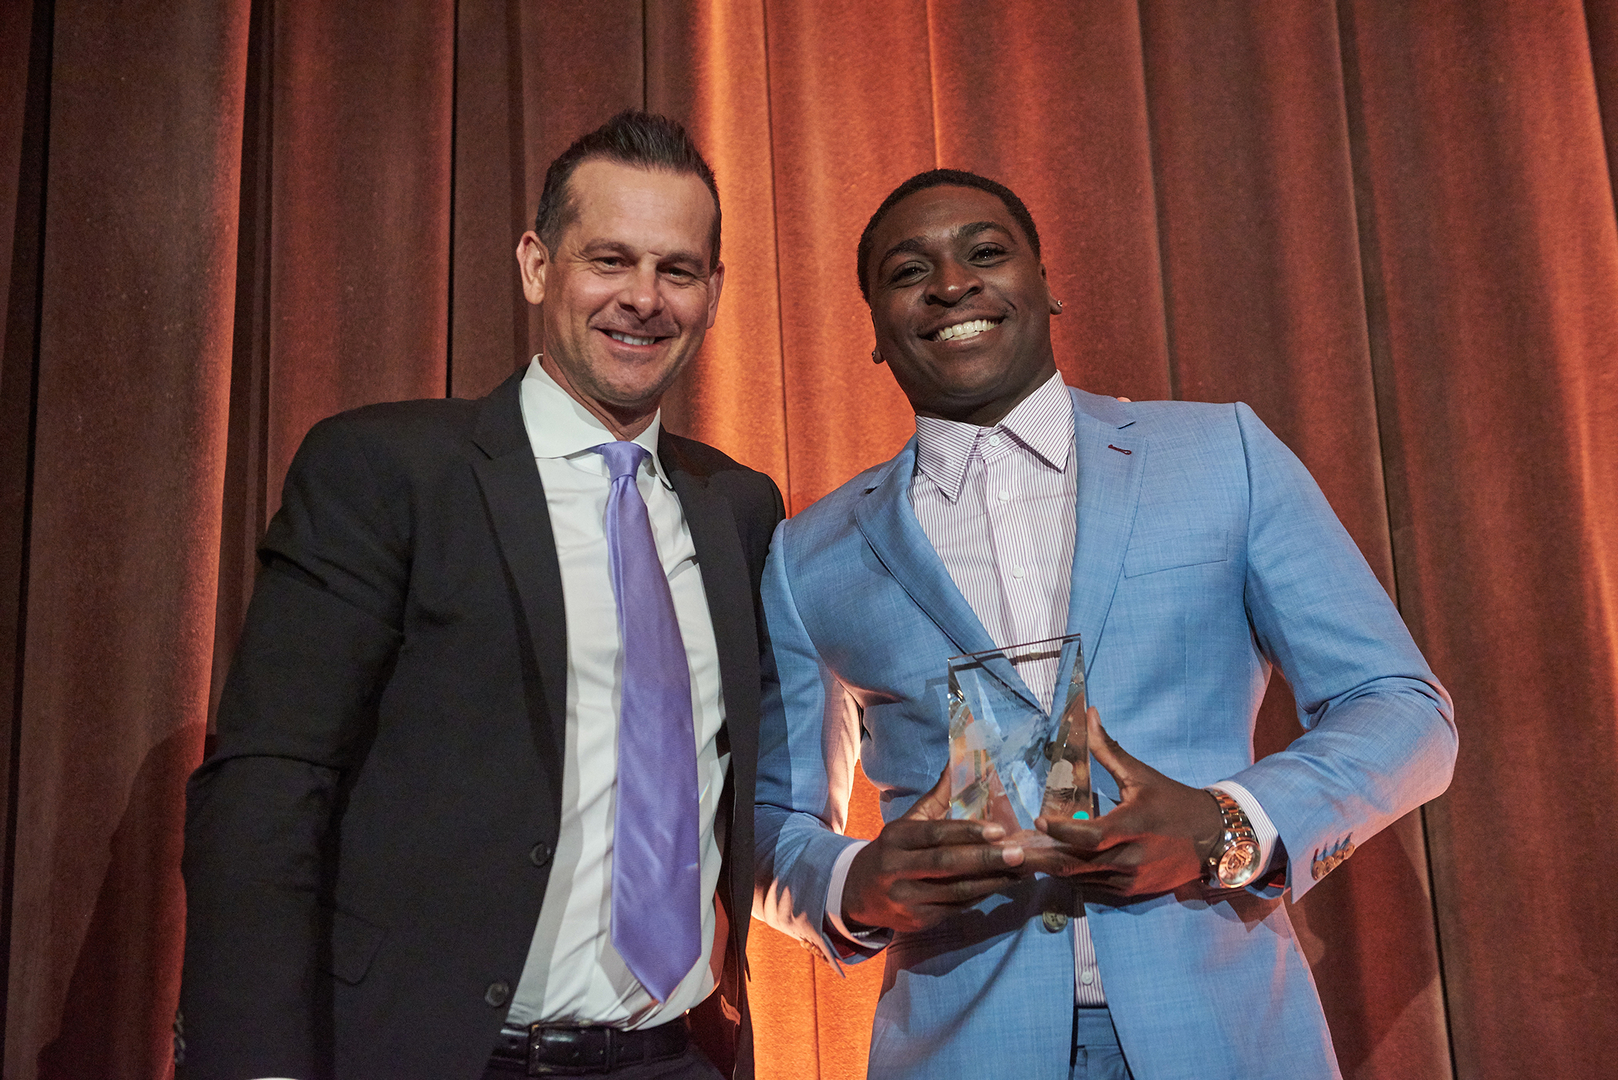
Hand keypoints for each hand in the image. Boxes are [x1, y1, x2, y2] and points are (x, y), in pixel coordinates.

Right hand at [842, 769, 1027, 932]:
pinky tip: (1001, 885)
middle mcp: (897, 868)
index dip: (967, 831)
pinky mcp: (917, 920)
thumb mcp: (908, 822)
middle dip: (986, 858)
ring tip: (1020, 871)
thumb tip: (959, 762)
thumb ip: (937, 797)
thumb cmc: (894, 850)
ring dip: (992, 881)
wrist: (859, 892)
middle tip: (1019, 853)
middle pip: (946, 863)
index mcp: (896, 838)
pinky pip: (955, 908)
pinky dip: (981, 896)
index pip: (934, 834)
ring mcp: (906, 897)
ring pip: (955, 891)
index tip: (999, 830)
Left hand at [1033, 707, 1222, 897]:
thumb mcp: (1141, 776)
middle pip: (1076, 865)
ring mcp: (1131, 878)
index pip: (1092, 836)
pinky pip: (1093, 887)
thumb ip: (1109, 750)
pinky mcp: (1132, 892)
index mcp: (1134, 824)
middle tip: (1011, 849)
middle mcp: (1132, 856)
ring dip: (1052, 868)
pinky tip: (1051, 865)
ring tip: (1022, 856)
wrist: (1213, 838)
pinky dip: (1072, 877)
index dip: (1063, 832)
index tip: (1038, 821)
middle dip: (1040, 859)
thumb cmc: (1173, 802)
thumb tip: (1089, 714)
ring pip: (1080, 879)